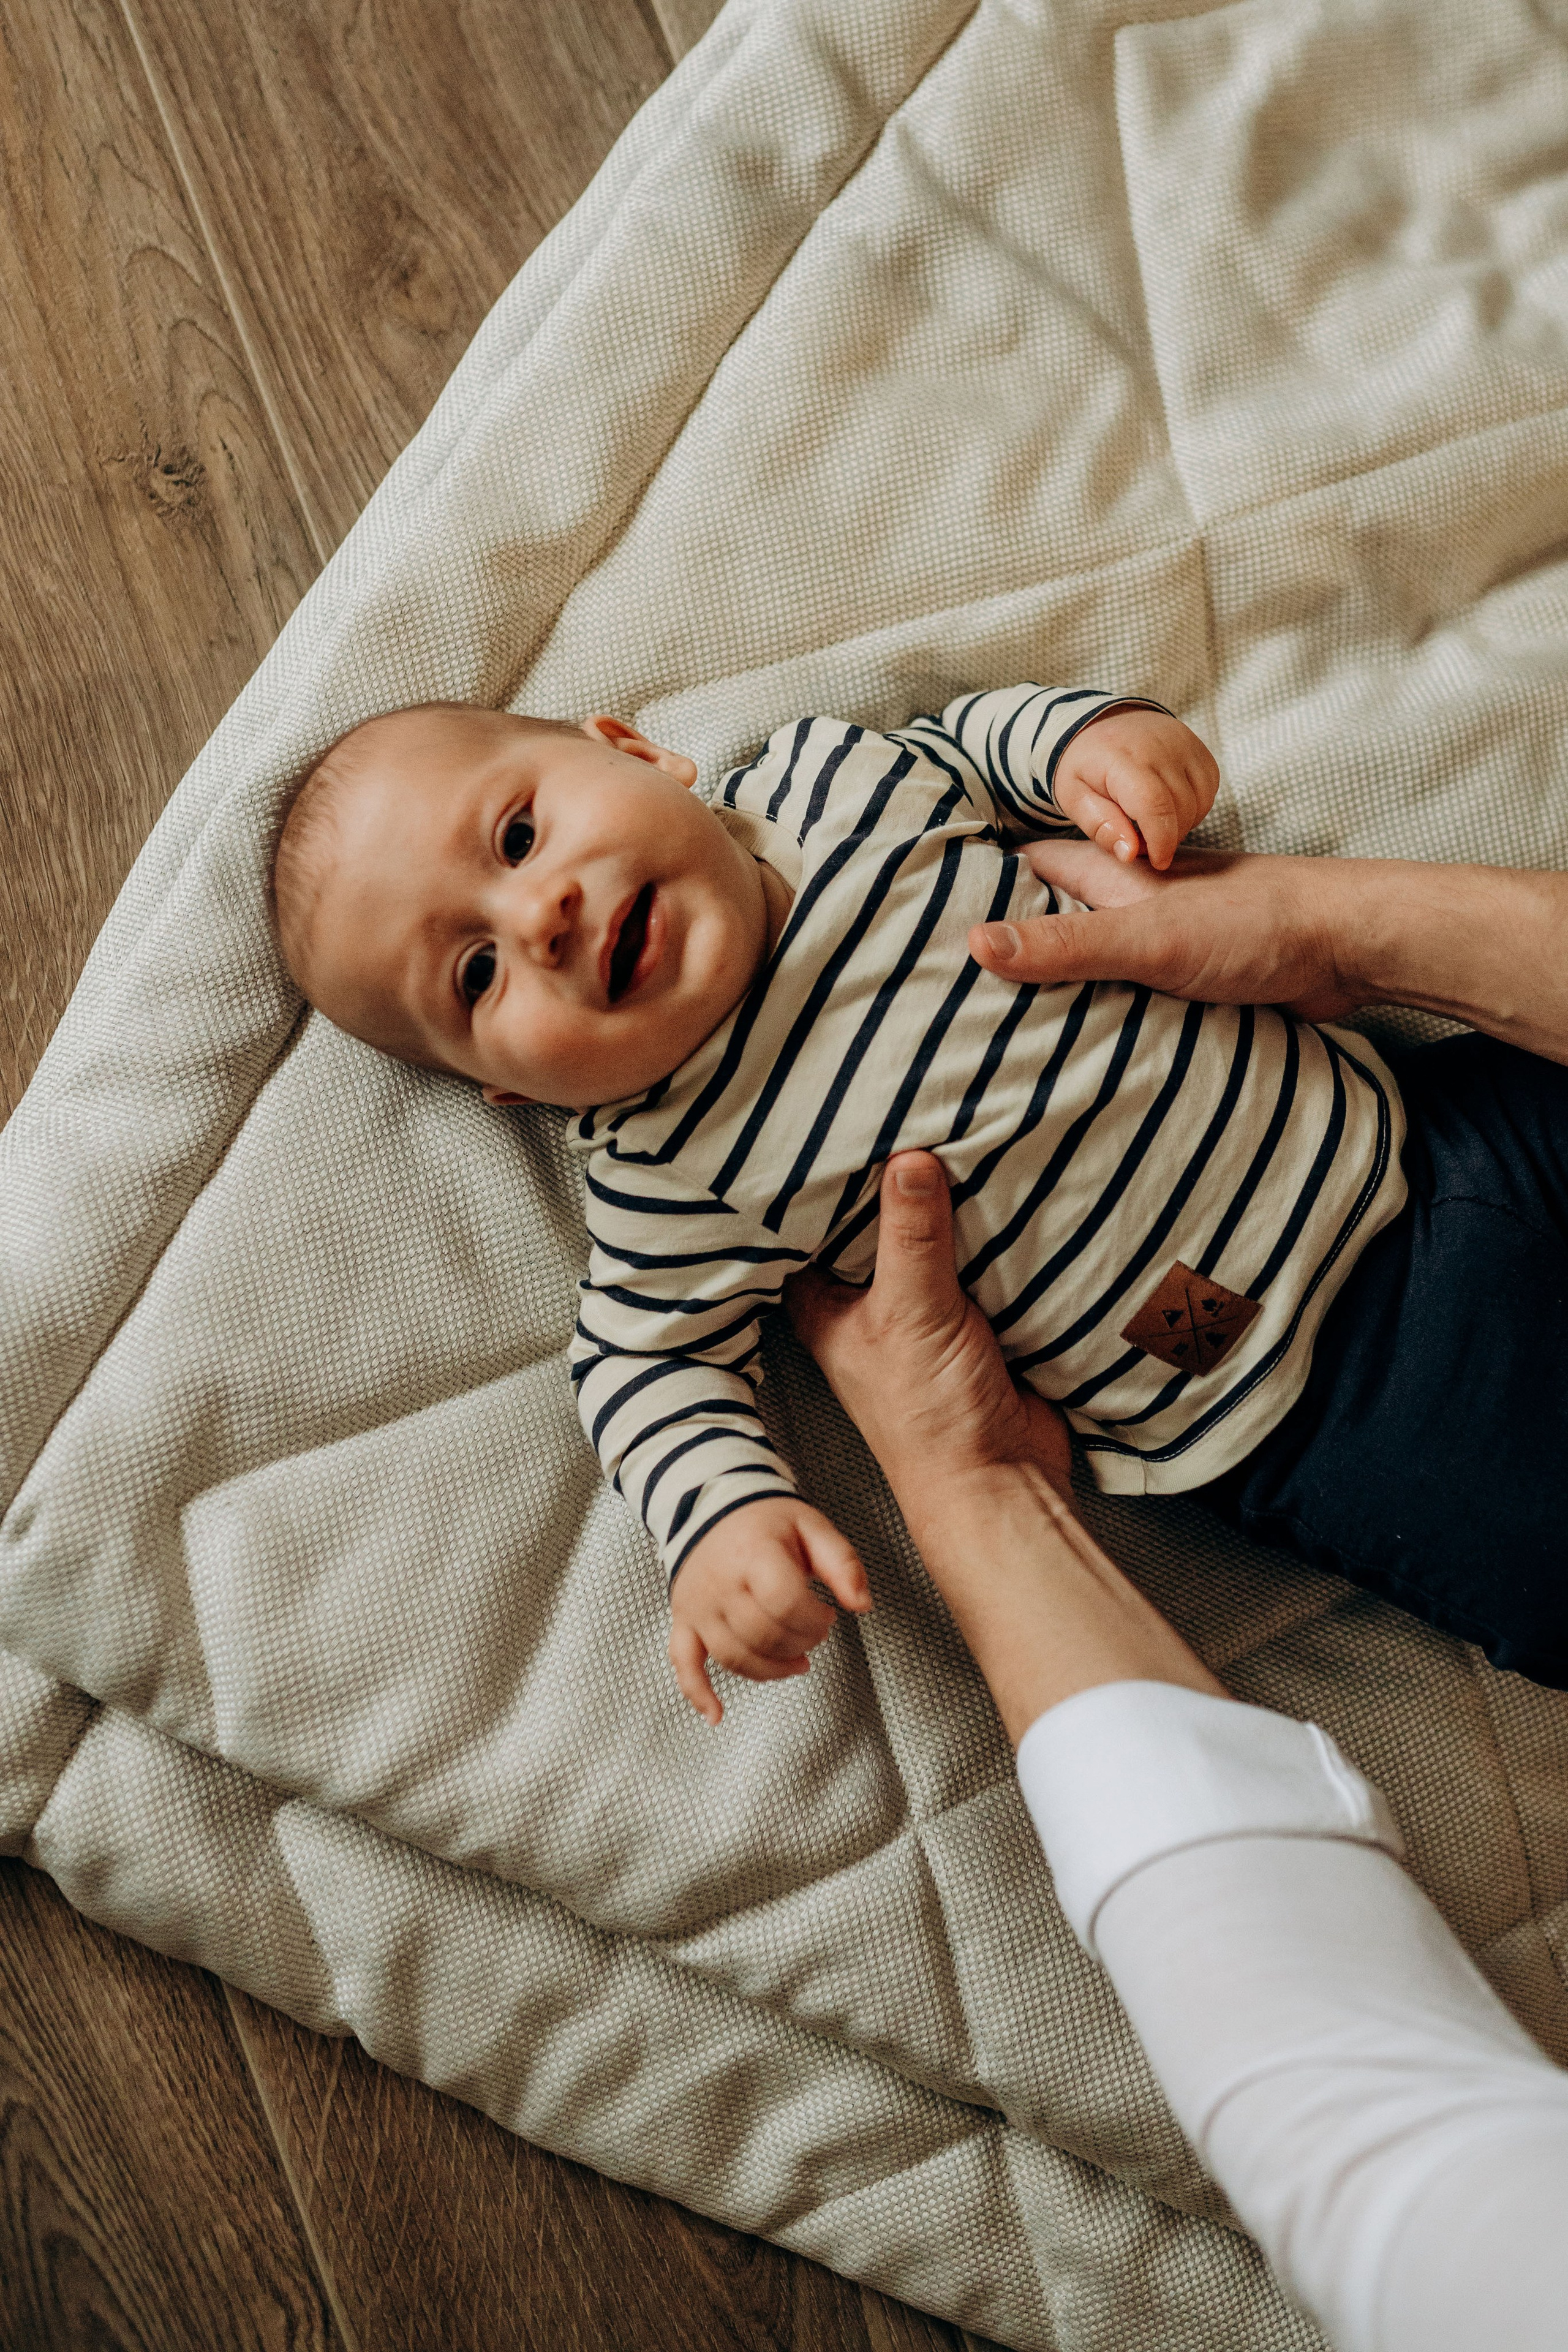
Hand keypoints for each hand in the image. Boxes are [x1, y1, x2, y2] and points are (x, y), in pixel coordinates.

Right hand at [668, 1495, 870, 1725]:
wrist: (711, 1507)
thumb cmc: (767, 1521)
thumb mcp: (813, 1527)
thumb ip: (843, 1563)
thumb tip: (863, 1605)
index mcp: (754, 1553)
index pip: (785, 1603)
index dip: (814, 1620)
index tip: (826, 1615)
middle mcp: (720, 1582)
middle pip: (763, 1635)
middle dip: (799, 1644)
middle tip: (813, 1634)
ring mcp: (698, 1605)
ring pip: (734, 1656)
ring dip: (770, 1670)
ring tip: (795, 1662)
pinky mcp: (683, 1620)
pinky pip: (684, 1662)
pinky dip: (698, 1692)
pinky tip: (716, 1714)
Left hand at [785, 1155, 1071, 1520]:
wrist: (1005, 1479)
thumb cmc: (931, 1419)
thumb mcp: (912, 1312)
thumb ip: (911, 1236)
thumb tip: (908, 1159)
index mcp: (826, 1305)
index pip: (805, 1225)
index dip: (814, 1179)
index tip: (829, 1120)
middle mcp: (869, 1303)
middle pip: (873, 1223)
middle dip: (890, 1179)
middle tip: (905, 1109)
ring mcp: (924, 1308)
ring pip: (930, 1236)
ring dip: (947, 1200)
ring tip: (956, 1128)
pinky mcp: (977, 1314)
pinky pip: (980, 1256)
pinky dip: (990, 1228)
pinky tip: (1002, 1183)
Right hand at [973, 840, 1362, 1022]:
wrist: (1347, 946)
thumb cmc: (1252, 924)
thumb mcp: (1146, 936)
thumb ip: (1066, 943)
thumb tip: (973, 944)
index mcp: (1108, 874)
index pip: (1020, 870)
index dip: (972, 889)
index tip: (916, 921)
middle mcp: (1126, 902)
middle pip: (1047, 918)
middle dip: (1003, 948)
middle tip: (939, 992)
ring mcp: (1155, 942)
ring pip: (1086, 962)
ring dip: (1052, 991)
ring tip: (988, 1034)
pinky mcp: (1183, 981)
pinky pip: (1124, 998)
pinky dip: (1099, 1018)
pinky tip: (1073, 1056)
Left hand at [1052, 707, 1219, 871]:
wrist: (1104, 725)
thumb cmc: (1086, 767)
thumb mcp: (1074, 798)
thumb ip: (1100, 826)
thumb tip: (1129, 853)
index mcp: (1123, 758)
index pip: (1154, 805)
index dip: (1160, 841)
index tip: (1157, 861)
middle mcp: (1161, 745)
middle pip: (1180, 809)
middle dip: (1167, 838)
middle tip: (1142, 841)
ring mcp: (1186, 744)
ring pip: (1199, 804)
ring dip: (1181, 825)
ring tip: (1153, 824)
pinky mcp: (1201, 750)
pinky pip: (1208, 792)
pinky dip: (1194, 810)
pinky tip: (1170, 809)